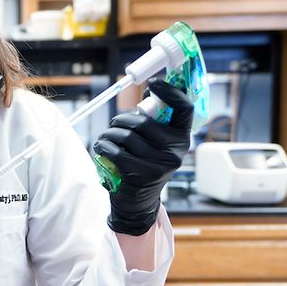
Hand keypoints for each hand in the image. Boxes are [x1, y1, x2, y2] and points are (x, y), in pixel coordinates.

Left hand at [92, 78, 192, 235]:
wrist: (138, 203)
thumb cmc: (145, 165)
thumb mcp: (157, 144)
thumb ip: (156, 121)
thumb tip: (149, 91)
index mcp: (183, 139)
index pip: (184, 109)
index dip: (170, 92)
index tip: (153, 83)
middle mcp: (175, 152)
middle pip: (142, 122)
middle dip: (121, 119)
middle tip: (114, 123)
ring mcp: (159, 165)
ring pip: (125, 136)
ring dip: (109, 134)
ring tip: (106, 138)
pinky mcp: (140, 175)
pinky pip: (115, 151)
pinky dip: (103, 146)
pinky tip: (101, 148)